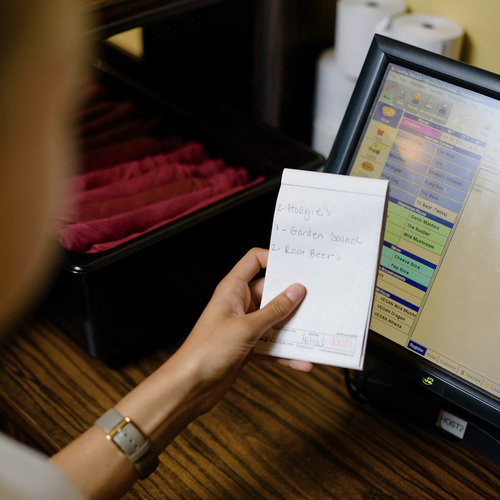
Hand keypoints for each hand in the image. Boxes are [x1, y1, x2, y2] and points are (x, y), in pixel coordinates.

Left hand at [173, 247, 310, 415]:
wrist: (190, 386)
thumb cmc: (207, 351)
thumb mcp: (246, 328)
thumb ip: (274, 310)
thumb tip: (296, 290)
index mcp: (233, 289)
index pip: (254, 261)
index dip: (274, 258)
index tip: (298, 266)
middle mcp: (239, 304)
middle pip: (271, 292)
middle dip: (292, 297)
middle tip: (316, 299)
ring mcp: (244, 325)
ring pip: (275, 319)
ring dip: (292, 328)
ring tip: (314, 331)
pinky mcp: (249, 346)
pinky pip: (272, 344)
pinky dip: (286, 352)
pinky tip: (301, 361)